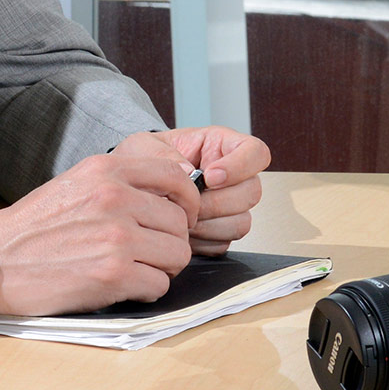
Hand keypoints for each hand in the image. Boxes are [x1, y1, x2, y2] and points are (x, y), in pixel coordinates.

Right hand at [0, 151, 198, 314]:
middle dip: (171, 241)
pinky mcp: (113, 275)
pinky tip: (124, 286)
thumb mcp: (77, 182)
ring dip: (162, 267)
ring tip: (137, 269)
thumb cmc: (35, 226)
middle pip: (180, 223)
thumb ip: (122, 181)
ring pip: (177, 255)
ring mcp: (116, 238)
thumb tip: (172, 193)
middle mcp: (116, 199)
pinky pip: (159, 284)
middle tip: (150, 252)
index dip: (187, 201)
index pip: (177, 177)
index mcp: (108, 170)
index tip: (181, 216)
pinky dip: (147, 290)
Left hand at [115, 126, 271, 254]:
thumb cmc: (143, 160)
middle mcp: (234, 177)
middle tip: (191, 203)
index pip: (256, 152)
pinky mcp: (220, 231)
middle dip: (218, 202)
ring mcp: (230, 206)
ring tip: (182, 219)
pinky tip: (184, 232)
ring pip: (242, 221)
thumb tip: (188, 171)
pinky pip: (225, 243)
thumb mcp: (145, 147)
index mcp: (221, 147)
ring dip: (210, 224)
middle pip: (252, 191)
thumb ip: (164, 154)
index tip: (211, 176)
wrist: (133, 187)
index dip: (240, 166)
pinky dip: (203, 241)